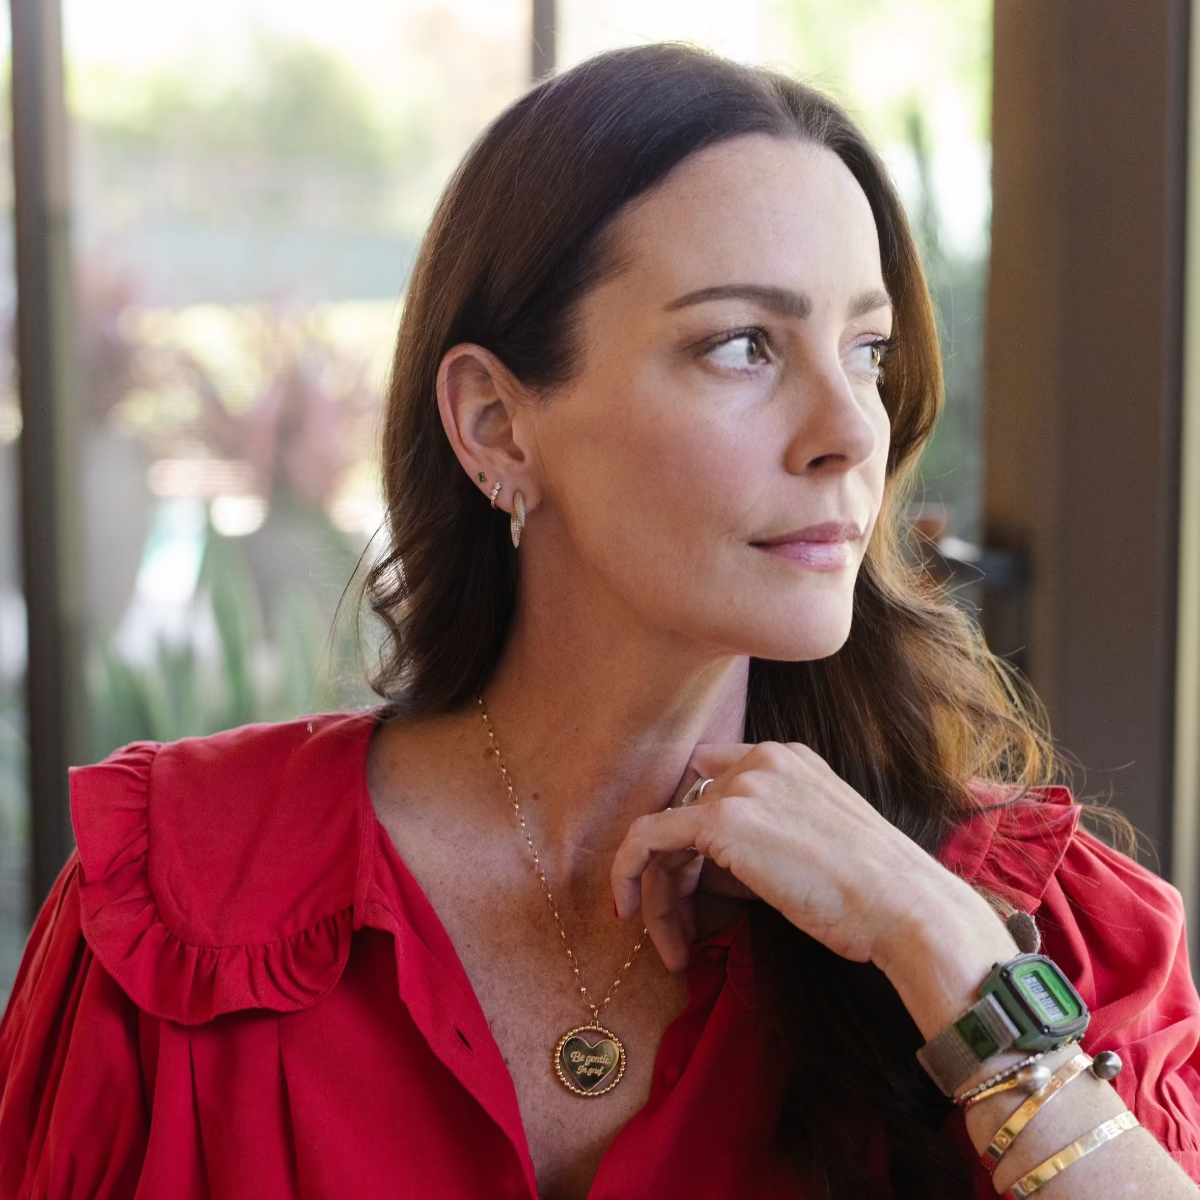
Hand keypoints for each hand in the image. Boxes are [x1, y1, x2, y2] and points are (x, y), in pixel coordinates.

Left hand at [610, 741, 1000, 986]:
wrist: (906, 907)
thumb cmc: (873, 895)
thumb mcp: (814, 845)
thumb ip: (761, 840)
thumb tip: (708, 875)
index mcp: (789, 758)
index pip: (716, 782)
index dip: (698, 837)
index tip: (695, 885)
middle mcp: (762, 758)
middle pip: (688, 812)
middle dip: (677, 875)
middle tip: (679, 932)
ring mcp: (742, 784)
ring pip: (667, 833)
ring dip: (662, 895)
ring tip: (674, 948)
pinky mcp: (723, 818)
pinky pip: (647, 839)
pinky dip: (629, 874)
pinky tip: (631, 913)